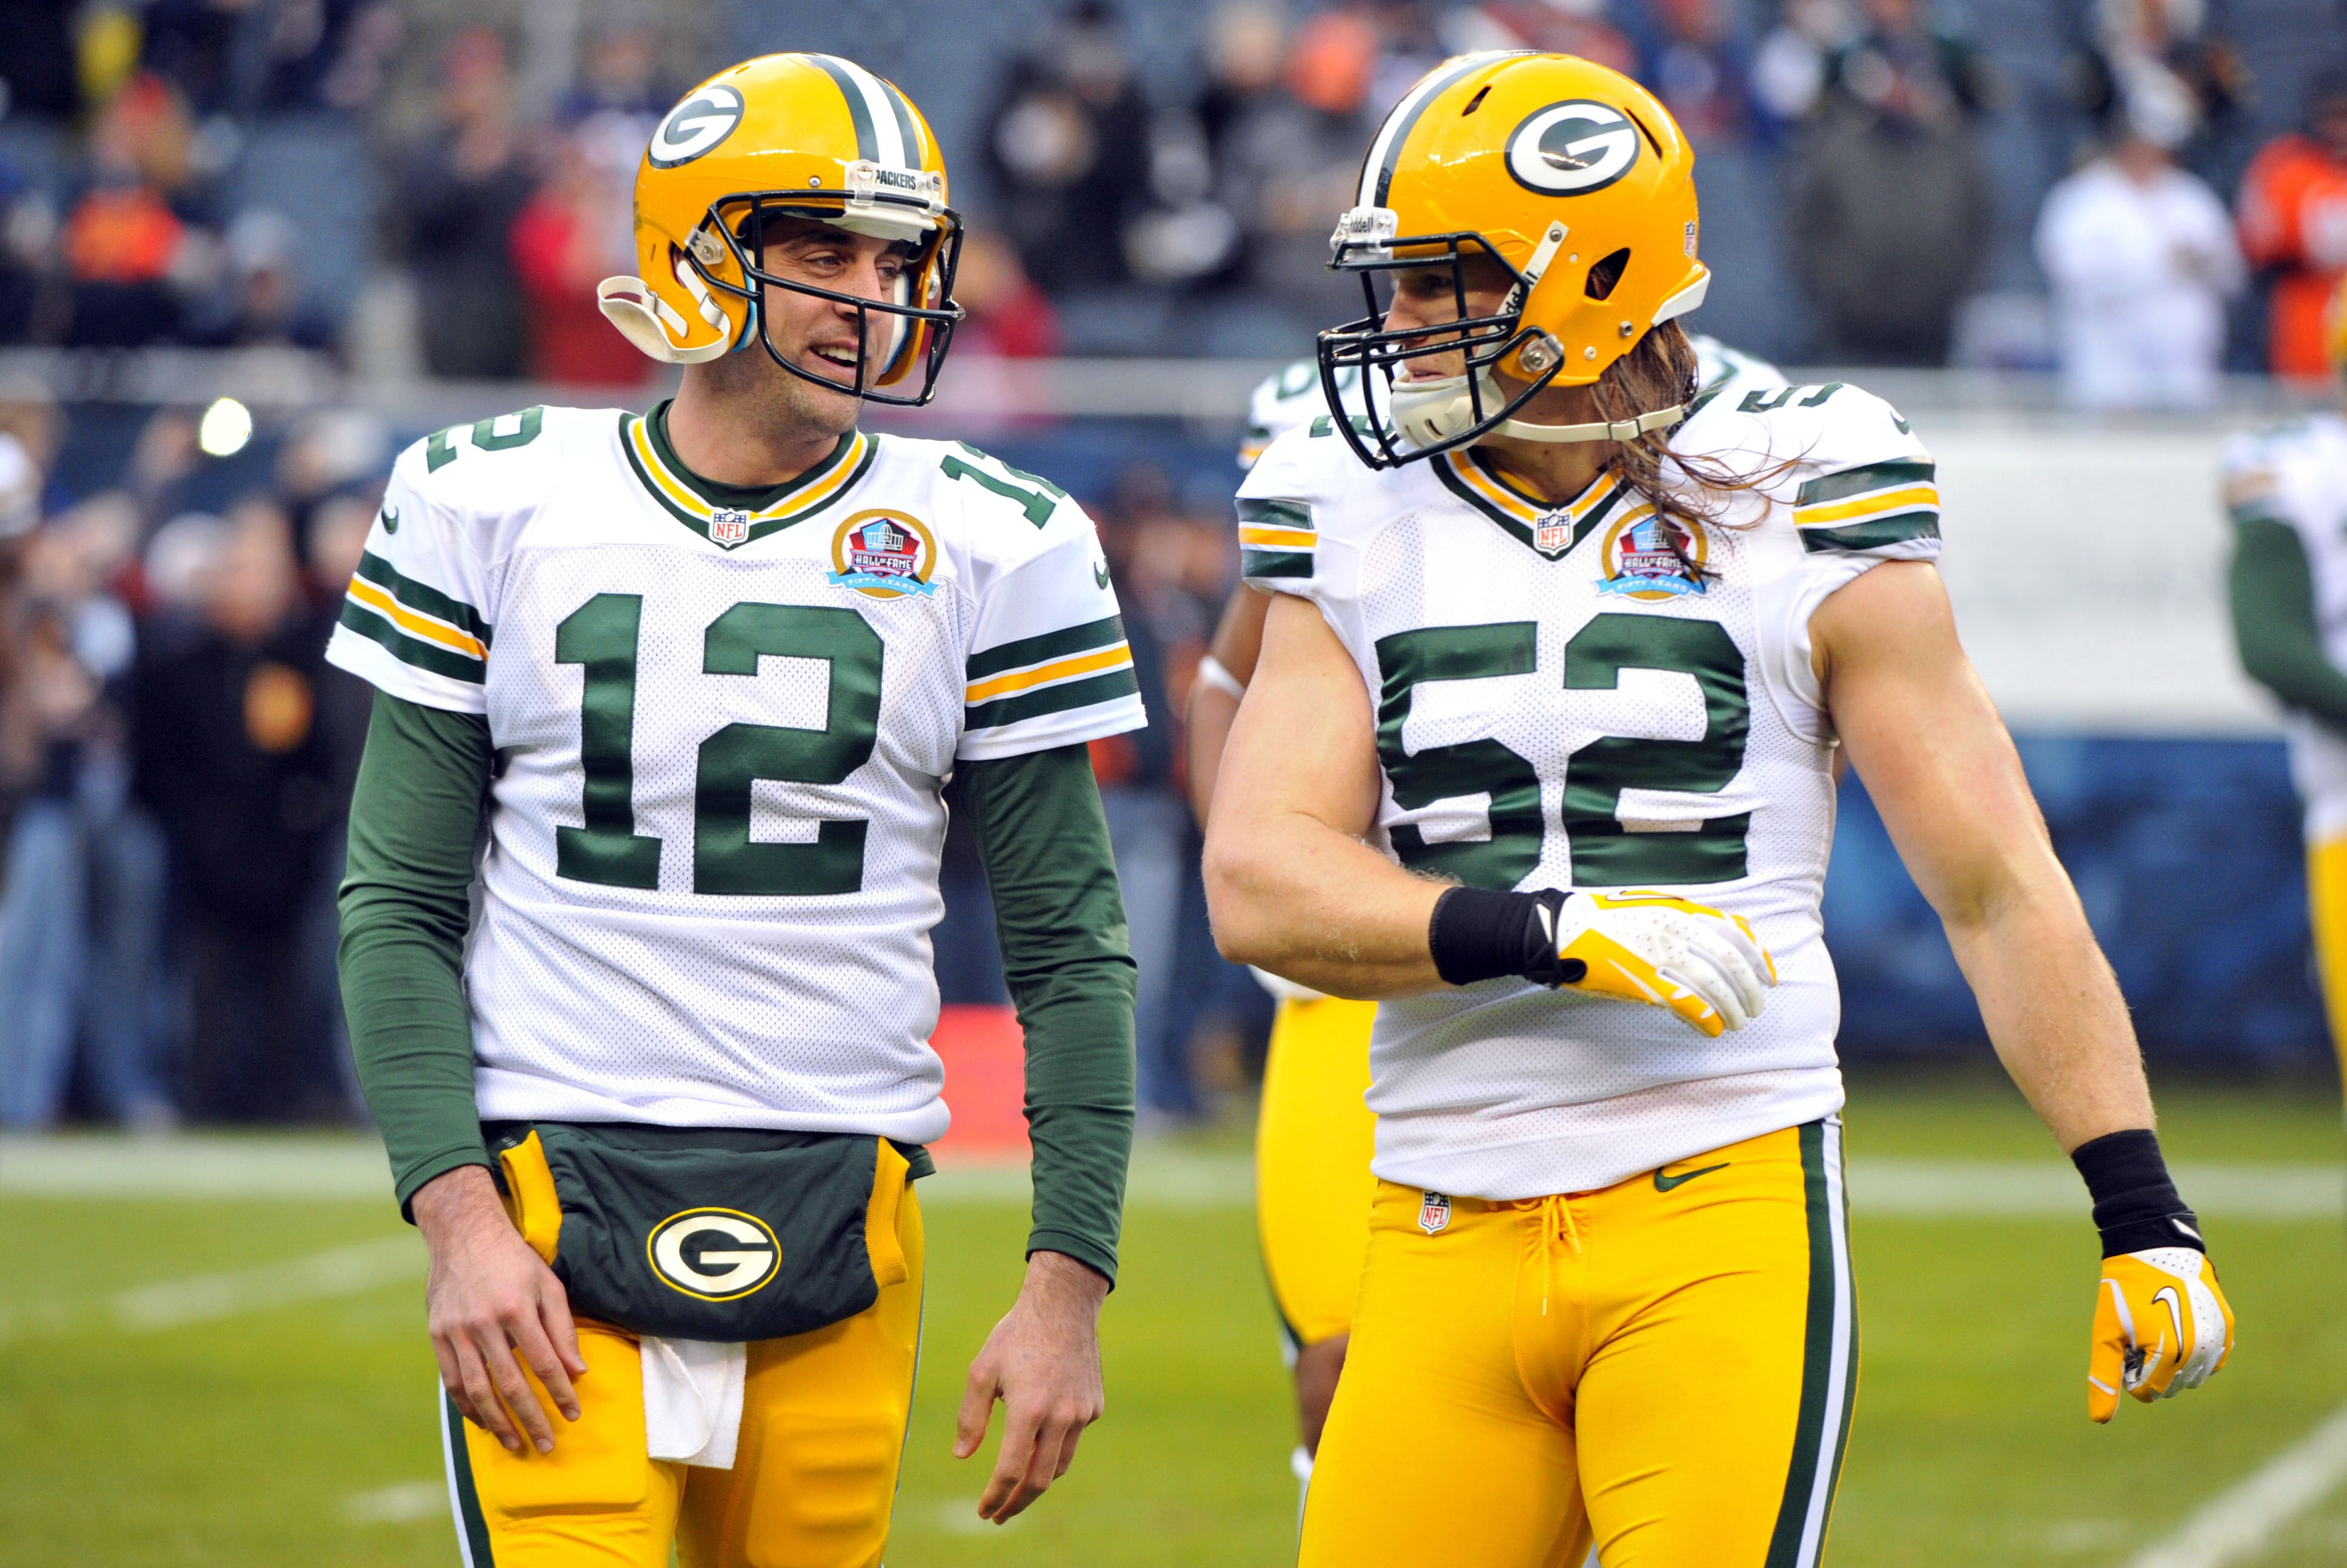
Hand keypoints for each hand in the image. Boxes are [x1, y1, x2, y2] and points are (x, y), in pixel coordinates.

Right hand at [412, 1165, 586, 1454]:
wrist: (463, 1235)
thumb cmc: (514, 1259)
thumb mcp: (548, 1284)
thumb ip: (562, 1329)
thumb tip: (578, 1372)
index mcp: (517, 1309)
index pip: (544, 1363)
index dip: (560, 1393)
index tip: (572, 1414)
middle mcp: (484, 1324)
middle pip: (510, 1384)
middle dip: (530, 1418)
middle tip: (545, 1445)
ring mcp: (457, 1332)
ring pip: (478, 1390)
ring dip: (497, 1422)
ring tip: (514, 1443)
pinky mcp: (438, 1336)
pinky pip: (453, 1381)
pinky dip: (468, 1406)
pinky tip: (483, 1422)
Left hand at [954, 1249, 1108, 1522]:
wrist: (1064, 1306)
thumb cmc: (1016, 1335)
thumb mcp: (982, 1371)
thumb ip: (970, 1417)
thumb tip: (962, 1455)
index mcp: (1028, 1410)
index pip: (1011, 1471)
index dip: (996, 1497)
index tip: (984, 1511)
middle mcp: (1060, 1416)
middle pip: (1040, 1480)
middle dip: (1017, 1503)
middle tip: (1000, 1514)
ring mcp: (1081, 1413)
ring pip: (1059, 1464)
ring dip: (1037, 1481)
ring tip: (1017, 1487)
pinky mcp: (1094, 1406)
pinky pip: (1072, 1439)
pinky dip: (1055, 1448)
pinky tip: (1041, 1438)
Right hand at [1542, 889, 1775, 1036]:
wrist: (1563, 929)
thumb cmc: (1605, 920)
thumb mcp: (1651, 907)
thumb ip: (1684, 921)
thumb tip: (1717, 942)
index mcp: (1679, 911)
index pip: (1735, 933)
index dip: (1759, 958)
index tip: (1769, 977)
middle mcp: (1674, 930)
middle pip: (1730, 963)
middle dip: (1750, 989)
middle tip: (1756, 1008)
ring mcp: (1659, 956)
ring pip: (1713, 986)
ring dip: (1731, 1009)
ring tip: (1736, 1023)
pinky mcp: (1642, 981)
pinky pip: (1686, 1003)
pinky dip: (1706, 1019)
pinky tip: (1712, 1030)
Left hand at [2088, 1246, 2233, 1422]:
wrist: (2153, 1249)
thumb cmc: (2123, 1292)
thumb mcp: (2107, 1334)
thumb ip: (2104, 1377)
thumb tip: (2100, 1420)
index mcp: (2169, 1355)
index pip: (2148, 1392)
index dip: (2130, 1374)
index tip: (2125, 1348)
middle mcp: (2199, 1352)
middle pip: (2172, 1387)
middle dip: (2153, 1370)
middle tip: (2140, 1338)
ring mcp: (2217, 1340)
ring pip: (2194, 1376)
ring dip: (2175, 1364)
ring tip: (2159, 1330)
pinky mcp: (2226, 1328)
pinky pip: (2214, 1359)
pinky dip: (2196, 1354)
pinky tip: (2179, 1330)